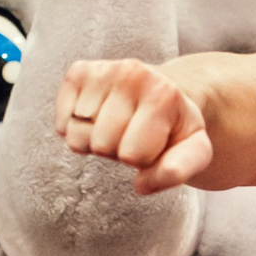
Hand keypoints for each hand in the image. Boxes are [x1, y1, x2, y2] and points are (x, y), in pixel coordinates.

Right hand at [54, 59, 215, 194]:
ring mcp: (103, 69)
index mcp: (164, 94)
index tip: (152, 143)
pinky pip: (61, 122)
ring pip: (76, 135)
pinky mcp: (79, 71)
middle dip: (115, 150)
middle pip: (100, 145)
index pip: (132, 155)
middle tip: (131, 135)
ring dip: (93, 141)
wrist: (165, 92)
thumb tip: (142, 185)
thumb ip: (179, 170)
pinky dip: (73, 129)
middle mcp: (132, 74)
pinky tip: (96, 118)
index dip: (142, 159)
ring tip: (115, 127)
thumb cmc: (175, 127)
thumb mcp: (193, 150)